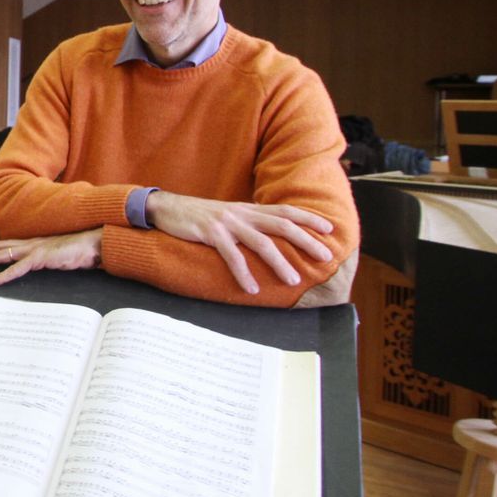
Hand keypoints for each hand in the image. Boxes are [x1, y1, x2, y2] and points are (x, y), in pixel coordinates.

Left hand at [0, 230, 102, 284]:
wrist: (92, 246)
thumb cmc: (80, 252)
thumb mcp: (60, 257)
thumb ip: (49, 261)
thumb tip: (46, 267)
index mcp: (37, 243)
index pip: (12, 244)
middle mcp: (32, 244)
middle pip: (3, 246)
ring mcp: (34, 250)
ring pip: (3, 254)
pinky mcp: (38, 258)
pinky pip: (15, 268)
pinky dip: (1, 275)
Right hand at [146, 191, 334, 293]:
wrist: (167, 208)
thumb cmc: (198, 216)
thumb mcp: (228, 215)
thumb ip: (248, 223)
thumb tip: (269, 237)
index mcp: (248, 208)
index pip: (285, 210)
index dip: (308, 218)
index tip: (329, 230)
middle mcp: (242, 213)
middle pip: (282, 224)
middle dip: (306, 240)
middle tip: (325, 257)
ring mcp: (227, 222)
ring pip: (261, 242)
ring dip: (280, 262)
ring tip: (293, 280)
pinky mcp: (211, 233)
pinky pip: (232, 255)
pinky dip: (243, 273)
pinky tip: (252, 288)